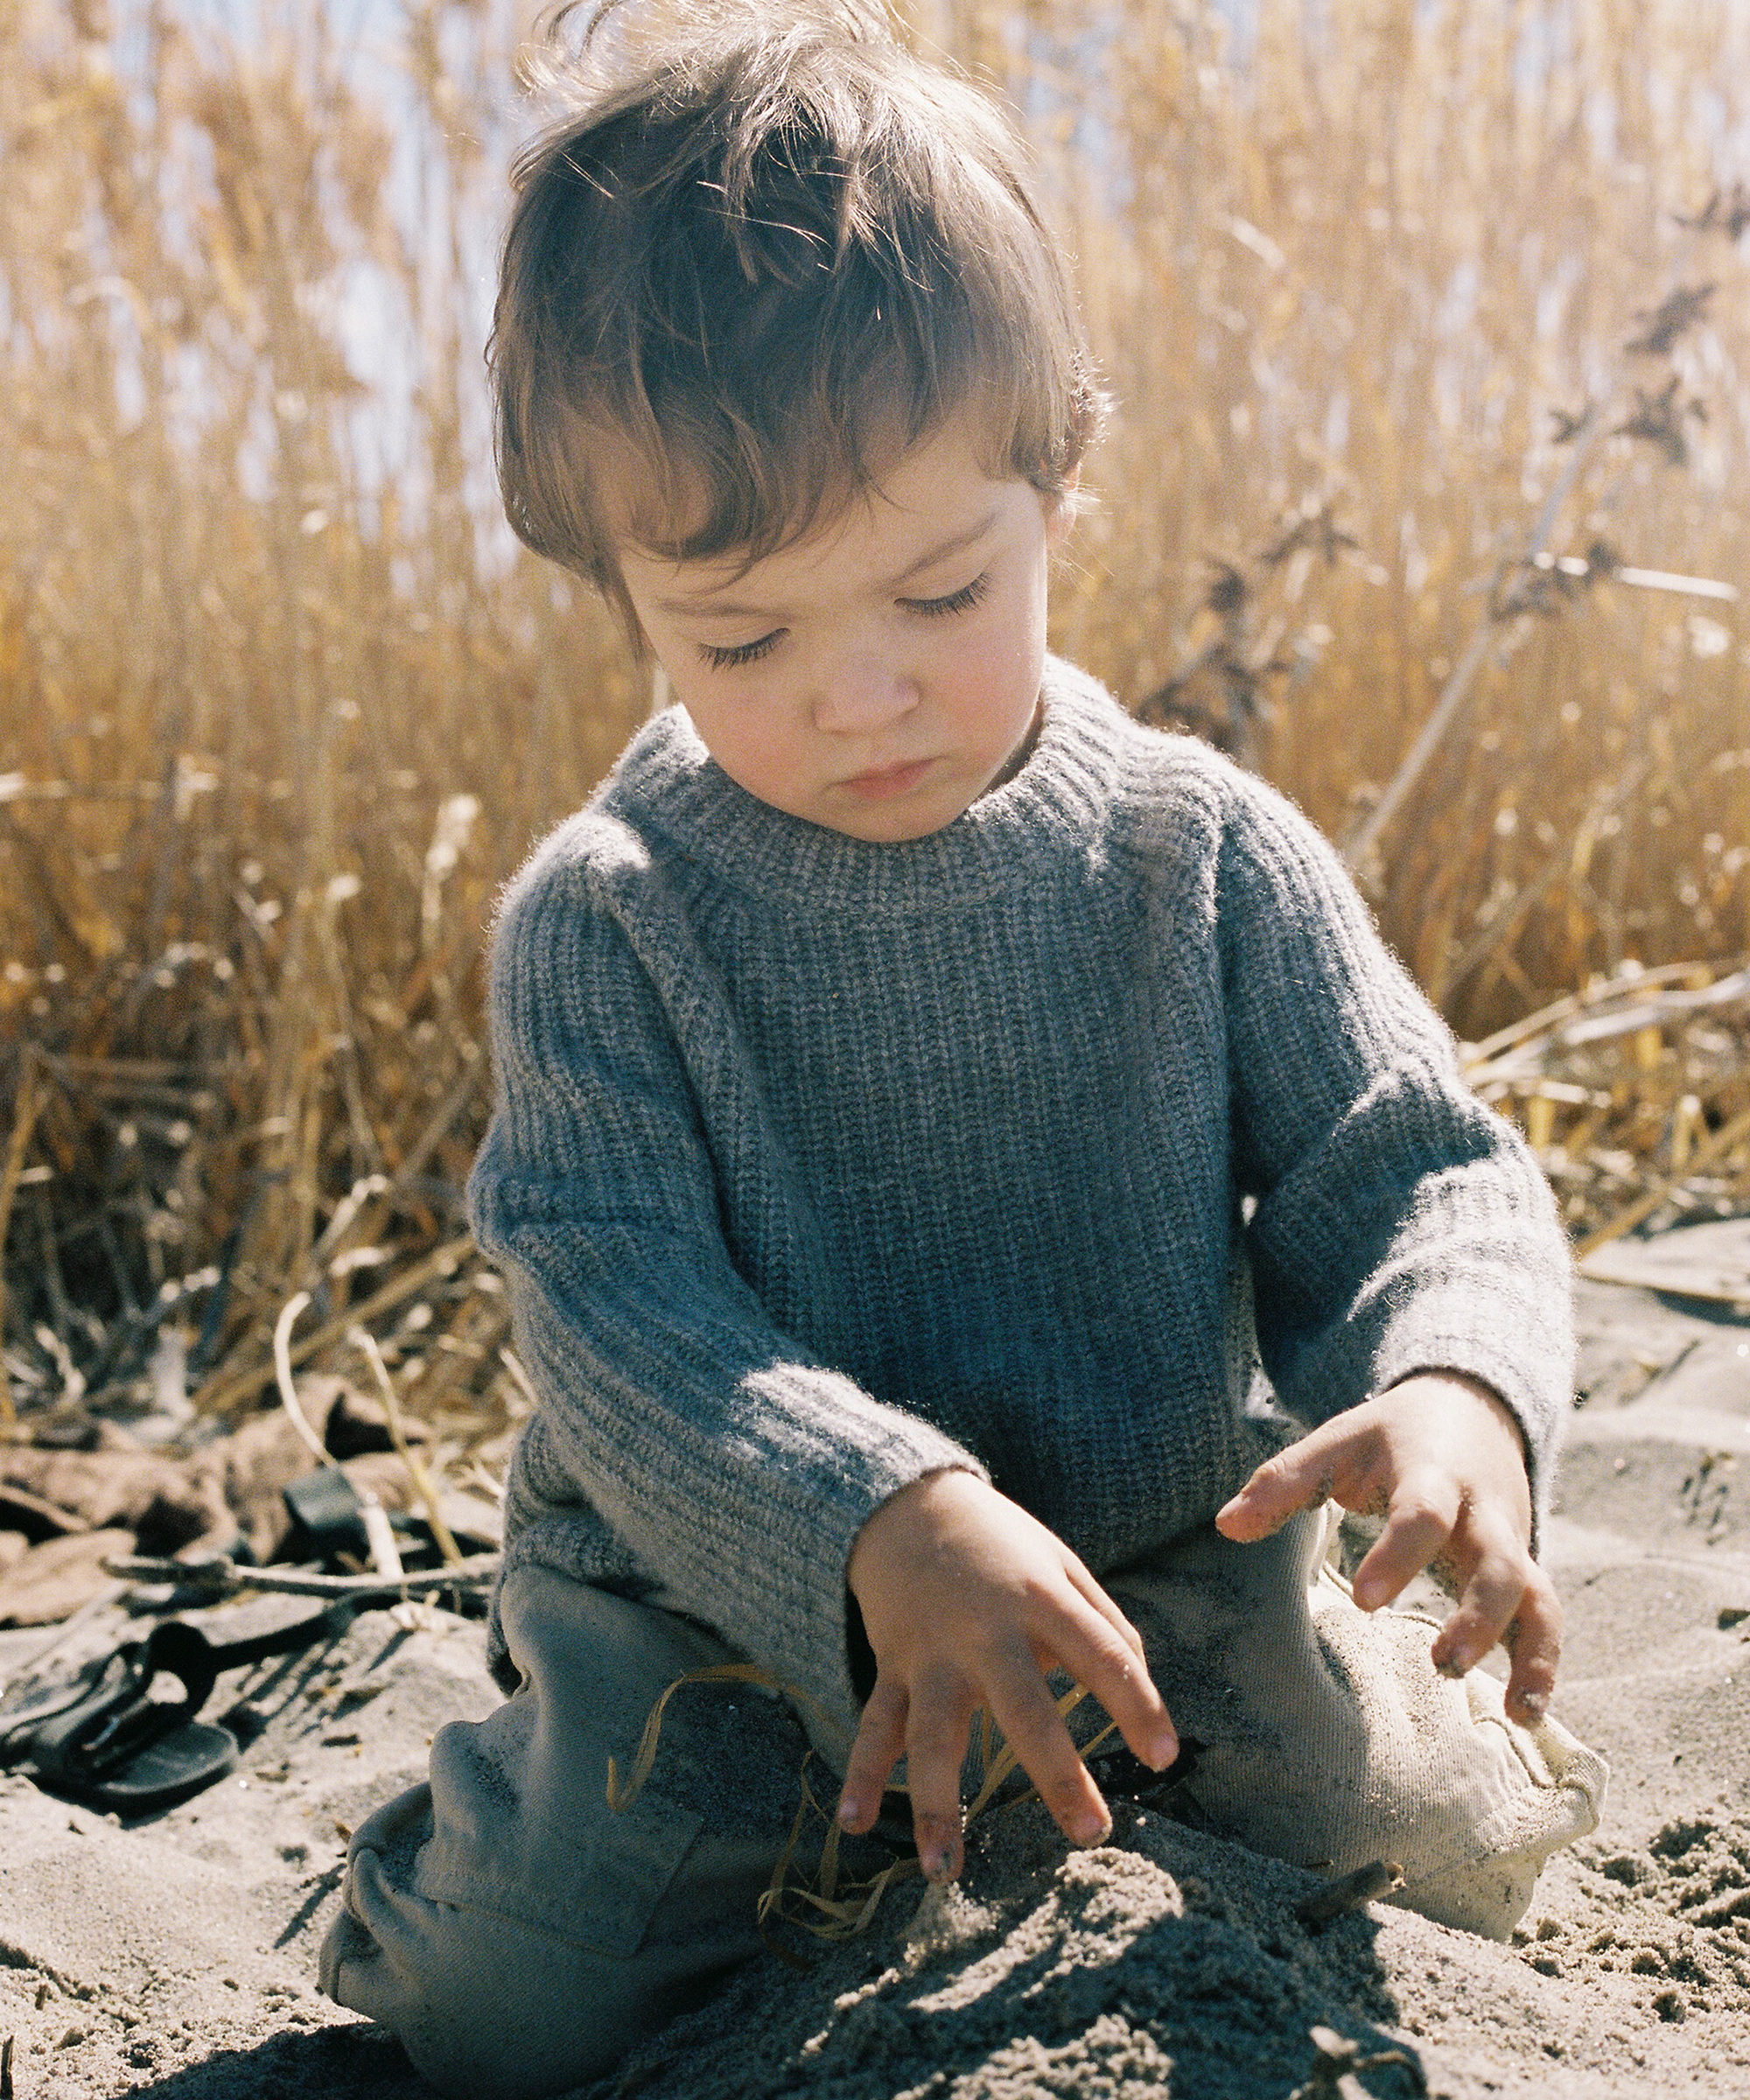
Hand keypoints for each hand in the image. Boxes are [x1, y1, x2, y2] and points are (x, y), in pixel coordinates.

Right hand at [838, 1471, 1177, 1882]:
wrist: (908, 1503)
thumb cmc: (1002, 1544)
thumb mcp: (1061, 1563)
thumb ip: (1105, 1622)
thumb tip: (1140, 1683)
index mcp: (1040, 1597)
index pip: (1101, 1653)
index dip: (1137, 1704)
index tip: (1164, 1758)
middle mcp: (985, 1629)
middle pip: (1023, 1707)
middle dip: (1057, 1772)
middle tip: (1093, 1831)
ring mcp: (932, 1652)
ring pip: (933, 1735)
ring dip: (937, 1806)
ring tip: (946, 1874)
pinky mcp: (893, 1665)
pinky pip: (875, 1726)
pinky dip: (861, 1775)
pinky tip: (854, 1825)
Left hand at [1214, 1373, 1559, 1727]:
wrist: (1466, 1408)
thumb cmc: (1386, 1438)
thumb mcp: (1334, 1443)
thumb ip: (1282, 1483)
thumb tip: (1226, 1526)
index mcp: (1431, 1473)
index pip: (1422, 1512)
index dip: (1399, 1555)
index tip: (1367, 1601)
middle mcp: (1482, 1511)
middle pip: (1498, 1562)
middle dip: (1479, 1615)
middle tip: (1439, 1661)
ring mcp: (1511, 1542)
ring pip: (1535, 1595)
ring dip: (1526, 1651)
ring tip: (1507, 1710)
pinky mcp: (1524, 1569)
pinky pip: (1547, 1618)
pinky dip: (1544, 1664)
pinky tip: (1525, 1716)